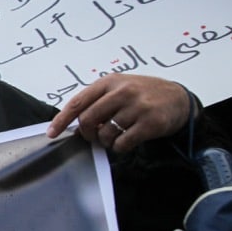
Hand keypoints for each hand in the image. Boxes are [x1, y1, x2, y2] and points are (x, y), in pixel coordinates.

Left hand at [47, 74, 189, 152]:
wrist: (179, 99)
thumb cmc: (144, 95)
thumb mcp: (120, 88)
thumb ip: (98, 101)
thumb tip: (74, 124)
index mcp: (110, 82)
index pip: (78, 102)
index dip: (62, 120)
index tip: (52, 133)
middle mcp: (123, 92)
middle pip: (88, 120)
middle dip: (87, 133)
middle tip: (95, 136)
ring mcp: (137, 107)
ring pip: (105, 134)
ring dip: (106, 141)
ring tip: (115, 136)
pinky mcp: (150, 123)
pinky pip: (122, 143)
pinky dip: (120, 147)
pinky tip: (127, 141)